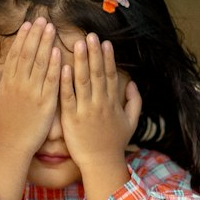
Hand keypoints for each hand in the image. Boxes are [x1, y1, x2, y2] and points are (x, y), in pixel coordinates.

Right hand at [0, 17, 60, 159]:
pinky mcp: (46, 104)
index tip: (28, 24)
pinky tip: (58, 52)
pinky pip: (52, 81)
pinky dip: (55, 66)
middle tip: (43, 19)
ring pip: (40, 63)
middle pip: (29, 53)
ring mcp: (33, 93)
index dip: (22, 38)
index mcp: (6, 83)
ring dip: (46, 44)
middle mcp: (19, 85)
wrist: (12, 148)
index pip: (15, 54)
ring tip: (51, 28)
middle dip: (36, 35)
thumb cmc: (1, 127)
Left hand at [58, 33, 142, 178]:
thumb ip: (134, 102)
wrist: (102, 164)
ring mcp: (85, 110)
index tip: (105, 42)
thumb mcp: (131, 122)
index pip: (109, 75)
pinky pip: (69, 97)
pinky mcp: (72, 119)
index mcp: (112, 102)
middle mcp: (100, 103)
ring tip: (78, 44)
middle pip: (96, 73)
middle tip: (90, 35)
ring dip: (81, 61)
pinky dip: (66, 82)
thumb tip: (132, 84)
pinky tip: (64, 67)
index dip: (107, 58)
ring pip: (83, 81)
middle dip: (94, 53)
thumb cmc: (115, 145)